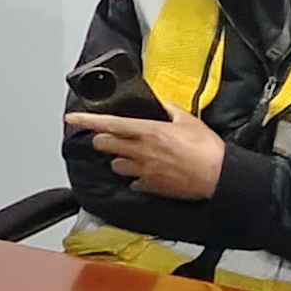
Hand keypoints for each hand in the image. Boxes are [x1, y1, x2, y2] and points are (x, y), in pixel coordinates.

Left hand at [69, 97, 225, 201]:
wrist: (220, 176)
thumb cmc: (206, 147)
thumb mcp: (188, 119)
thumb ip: (167, 108)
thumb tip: (156, 102)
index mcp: (148, 131)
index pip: (109, 124)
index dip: (87, 121)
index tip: (71, 118)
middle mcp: (141, 151)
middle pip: (104, 145)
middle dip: (103, 139)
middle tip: (110, 137)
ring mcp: (144, 171)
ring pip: (115, 165)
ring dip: (119, 159)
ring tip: (132, 155)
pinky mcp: (151, 187)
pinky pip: (133, 182)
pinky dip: (135, 178)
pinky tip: (146, 173)